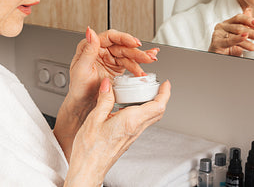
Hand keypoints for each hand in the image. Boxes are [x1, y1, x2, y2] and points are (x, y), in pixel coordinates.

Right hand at [54, 27, 158, 160]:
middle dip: (162, 97)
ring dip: (153, 104)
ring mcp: (133, 135)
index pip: (157, 106)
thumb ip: (104, 99)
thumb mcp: (94, 119)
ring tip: (145, 93)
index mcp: (130, 121)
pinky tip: (130, 106)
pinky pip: (142, 122)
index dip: (165, 93)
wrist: (88, 169)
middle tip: (158, 86)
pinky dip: (143, 111)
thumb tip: (108, 84)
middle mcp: (135, 129)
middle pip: (158, 112)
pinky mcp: (128, 139)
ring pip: (151, 117)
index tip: (165, 84)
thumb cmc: (90, 149)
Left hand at [68, 27, 158, 108]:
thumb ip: (88, 50)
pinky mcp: (118, 67)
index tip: (134, 42)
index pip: (110, 37)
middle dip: (136, 51)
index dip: (124, 38)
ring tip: (150, 60)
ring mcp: (111, 58)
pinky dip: (139, 65)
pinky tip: (147, 64)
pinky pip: (130, 63)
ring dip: (141, 58)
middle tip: (146, 55)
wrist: (84, 103)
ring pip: (129, 54)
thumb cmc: (78, 87)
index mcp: (92, 46)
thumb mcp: (81, 68)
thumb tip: (90, 32)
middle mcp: (102, 50)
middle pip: (123, 46)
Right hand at [208, 7, 253, 55]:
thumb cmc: (228, 49)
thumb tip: (249, 10)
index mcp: (228, 23)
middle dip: (253, 33)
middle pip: (239, 27)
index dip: (248, 20)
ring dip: (249, 41)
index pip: (239, 18)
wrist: (218, 60)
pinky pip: (228, 41)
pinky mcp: (216, 43)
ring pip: (236, 34)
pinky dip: (237, 39)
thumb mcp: (239, 37)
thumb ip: (243, 25)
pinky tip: (244, 37)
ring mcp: (218, 34)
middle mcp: (222, 26)